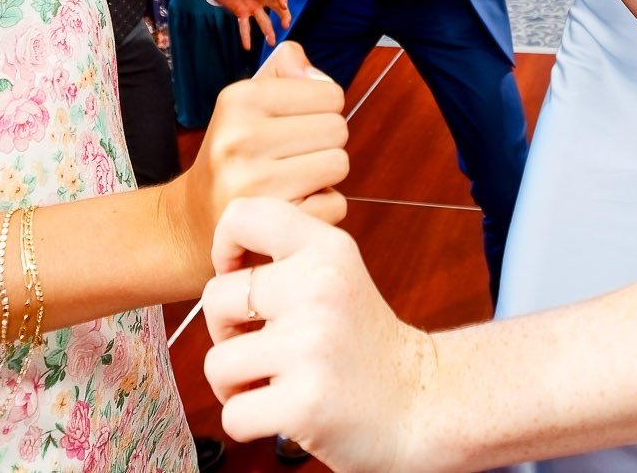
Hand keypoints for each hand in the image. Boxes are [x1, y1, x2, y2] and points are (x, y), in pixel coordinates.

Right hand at [160, 43, 347, 284]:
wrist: (194, 214)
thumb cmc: (235, 150)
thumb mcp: (247, 98)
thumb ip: (286, 70)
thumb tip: (319, 79)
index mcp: (239, 99)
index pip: (330, 94)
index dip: (323, 109)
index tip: (297, 123)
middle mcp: (241, 138)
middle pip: (338, 129)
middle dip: (325, 141)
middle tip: (296, 154)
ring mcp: (253, 183)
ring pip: (339, 164)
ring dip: (325, 174)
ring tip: (295, 177)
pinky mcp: (268, 222)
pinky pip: (335, 204)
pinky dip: (322, 206)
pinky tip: (295, 203)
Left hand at [202, 198, 441, 472]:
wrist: (420, 404)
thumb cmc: (363, 344)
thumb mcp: (338, 276)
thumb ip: (287, 256)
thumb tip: (218, 257)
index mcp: (327, 249)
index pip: (243, 215)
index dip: (223, 247)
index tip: (237, 275)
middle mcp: (319, 287)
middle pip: (215, 298)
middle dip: (226, 330)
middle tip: (261, 346)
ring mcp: (311, 345)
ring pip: (217, 362)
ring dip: (233, 384)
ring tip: (269, 384)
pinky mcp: (304, 401)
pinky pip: (233, 414)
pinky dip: (246, 421)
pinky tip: (278, 413)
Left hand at [211, 0, 288, 50]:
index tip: (284, 5)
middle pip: (276, 6)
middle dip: (283, 15)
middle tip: (286, 25)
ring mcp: (252, 6)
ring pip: (263, 20)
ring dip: (268, 31)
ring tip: (272, 43)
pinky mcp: (242, 13)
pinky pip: (245, 26)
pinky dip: (246, 36)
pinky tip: (247, 47)